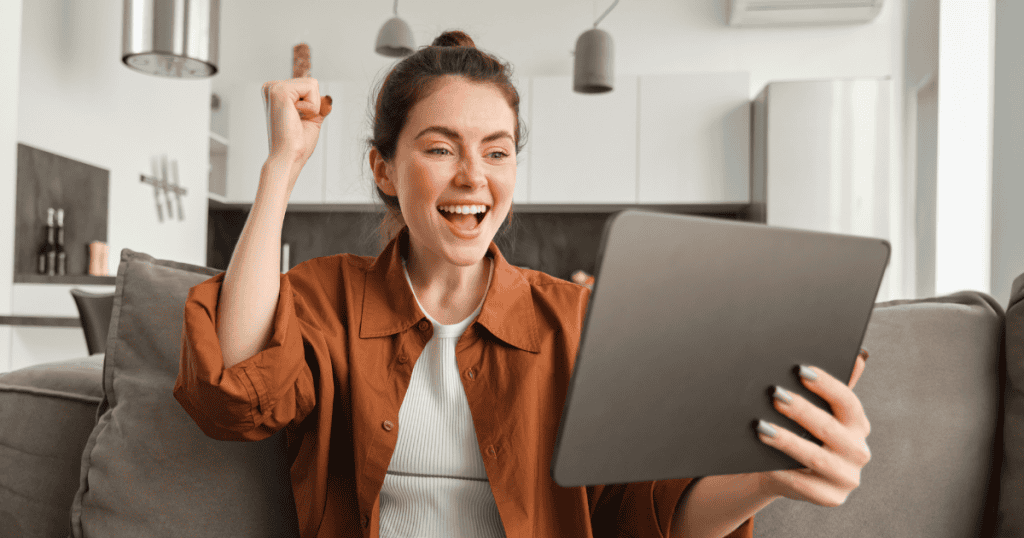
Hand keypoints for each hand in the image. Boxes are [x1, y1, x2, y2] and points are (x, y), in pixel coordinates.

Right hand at [261, 77, 332, 186]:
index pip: (308, 86)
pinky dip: (311, 106)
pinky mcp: (279, 91)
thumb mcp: (312, 119)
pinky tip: (296, 116)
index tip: (298, 121)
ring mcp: (274, 87)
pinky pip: (311, 88)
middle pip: (311, 83)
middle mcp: (271, 87)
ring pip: (312, 84)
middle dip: (313, 104)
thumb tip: (328, 98)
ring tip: (296, 119)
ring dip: (312, 106)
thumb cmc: (296, 143)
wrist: (288, 156)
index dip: (313, 106)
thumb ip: (319, 105)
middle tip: (298, 121)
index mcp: (276, 93)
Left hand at [754, 350, 870, 506]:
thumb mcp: (817, 411)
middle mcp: (859, 452)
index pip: (848, 401)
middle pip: (828, 428)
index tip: (800, 369)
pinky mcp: (831, 498)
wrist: (788, 473)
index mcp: (859, 425)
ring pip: (814, 456)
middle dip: (800, 410)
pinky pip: (802, 483)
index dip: (826, 385)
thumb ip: (830, 388)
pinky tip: (762, 460)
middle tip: (775, 394)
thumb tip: (857, 354)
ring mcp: (847, 478)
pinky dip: (780, 470)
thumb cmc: (804, 434)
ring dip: (786, 440)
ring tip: (761, 427)